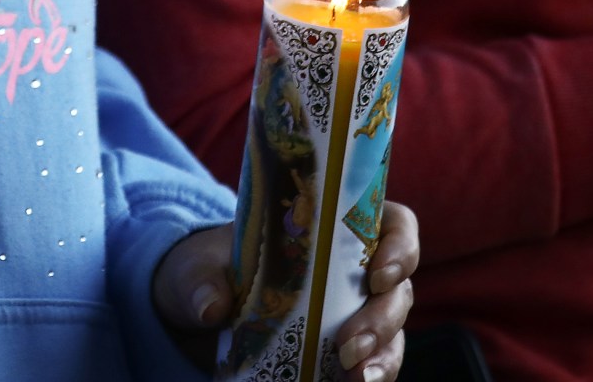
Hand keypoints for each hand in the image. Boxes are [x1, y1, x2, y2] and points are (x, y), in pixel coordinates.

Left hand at [154, 203, 417, 380]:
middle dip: (383, 318)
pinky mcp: (340, 355)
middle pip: (397, 289)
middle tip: (350, 345)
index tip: (379, 274)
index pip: (392, 225)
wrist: (192, 309)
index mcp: (330, 231)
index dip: (400, 246)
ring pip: (392, 334)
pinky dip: (371, 378)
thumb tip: (211, 307)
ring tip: (358, 379)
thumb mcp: (195, 266)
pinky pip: (371, 367)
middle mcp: (351, 273)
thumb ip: (201, 279)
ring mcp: (351, 316)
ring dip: (383, 357)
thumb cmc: (204, 270)